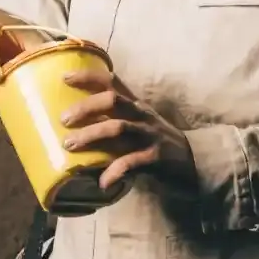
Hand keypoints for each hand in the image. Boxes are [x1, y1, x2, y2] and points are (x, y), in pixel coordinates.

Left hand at [60, 69, 196, 192]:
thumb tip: (77, 127)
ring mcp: (150, 135)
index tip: (65, 77)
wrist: (195, 163)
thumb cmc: (157, 143)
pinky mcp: (156, 158)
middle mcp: (142, 115)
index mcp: (136, 105)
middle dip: (85, 107)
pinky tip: (102, 182)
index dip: (88, 77)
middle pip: (112, 100)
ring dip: (91, 135)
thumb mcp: (139, 124)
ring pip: (118, 128)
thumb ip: (115, 121)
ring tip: (69, 145)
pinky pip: (132, 162)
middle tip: (63, 120)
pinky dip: (114, 171)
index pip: (112, 82)